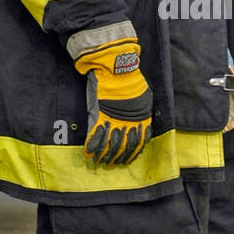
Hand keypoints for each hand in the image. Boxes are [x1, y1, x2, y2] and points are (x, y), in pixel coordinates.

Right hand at [73, 38, 152, 166]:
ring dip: (105, 155)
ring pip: (111, 144)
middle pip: (125, 146)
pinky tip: (88, 153)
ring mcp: (114, 120)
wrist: (118, 70)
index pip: (139, 142)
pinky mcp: (100, 116)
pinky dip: (92, 145)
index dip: (133, 153)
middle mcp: (129, 123)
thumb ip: (142, 111)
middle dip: (118, 157)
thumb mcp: (144, 96)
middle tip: (112, 163)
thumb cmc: (132, 80)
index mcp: (142, 119)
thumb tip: (142, 122)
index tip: (127, 160)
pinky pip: (96, 135)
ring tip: (101, 161)